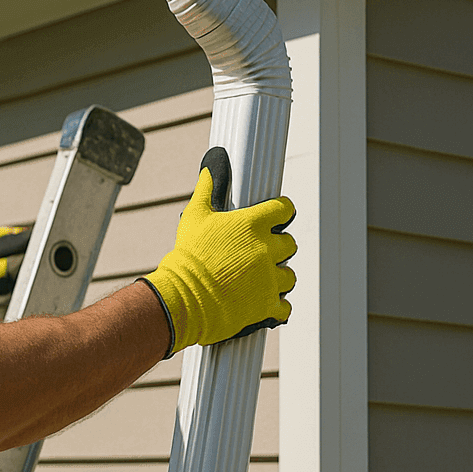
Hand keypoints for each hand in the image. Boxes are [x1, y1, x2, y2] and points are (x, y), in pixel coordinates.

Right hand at [139, 148, 296, 356]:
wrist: (183, 297)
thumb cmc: (188, 256)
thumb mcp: (194, 216)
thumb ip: (207, 188)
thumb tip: (211, 165)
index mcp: (252, 224)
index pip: (284, 209)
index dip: (282, 212)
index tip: (278, 216)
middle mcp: (266, 249)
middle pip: (290, 244)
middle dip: (278, 248)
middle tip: (259, 254)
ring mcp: (269, 278)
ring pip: (289, 275)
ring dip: (278, 277)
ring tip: (259, 280)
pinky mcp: (268, 305)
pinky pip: (285, 306)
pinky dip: (277, 306)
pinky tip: (263, 302)